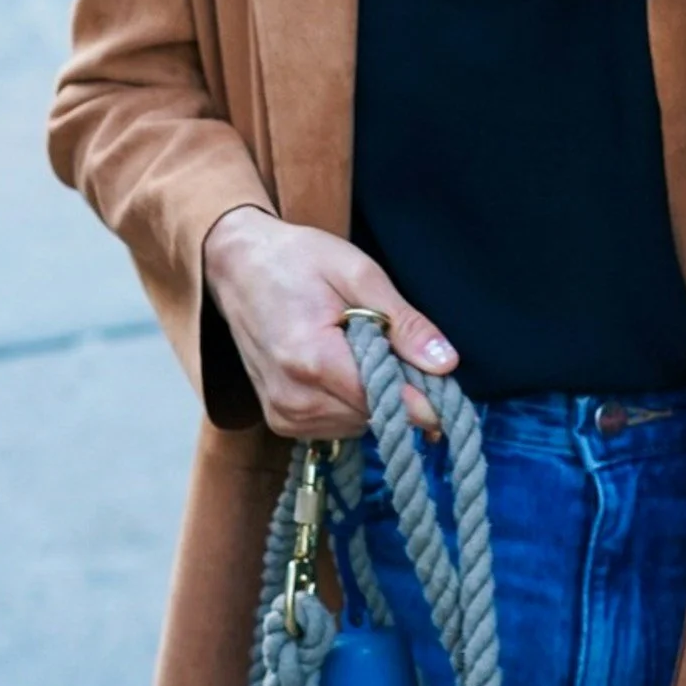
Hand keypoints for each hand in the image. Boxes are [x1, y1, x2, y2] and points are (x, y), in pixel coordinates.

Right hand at [203, 206, 457, 442]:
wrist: (236, 266)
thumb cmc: (298, 260)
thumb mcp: (358, 273)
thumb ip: (404, 323)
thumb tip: (446, 364)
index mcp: (313, 360)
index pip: (386, 404)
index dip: (424, 402)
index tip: (449, 394)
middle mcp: (293, 398)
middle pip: (375, 417)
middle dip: (398, 390)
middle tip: (397, 348)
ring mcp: (282, 414)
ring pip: (358, 425)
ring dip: (372, 396)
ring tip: (360, 349)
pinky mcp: (278, 420)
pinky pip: (336, 425)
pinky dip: (350, 402)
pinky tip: (342, 367)